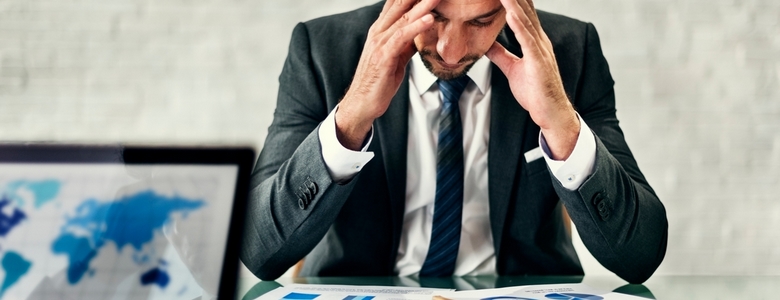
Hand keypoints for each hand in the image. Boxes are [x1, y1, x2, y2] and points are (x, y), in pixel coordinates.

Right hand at [335, 0, 439, 149]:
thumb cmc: (379, 82)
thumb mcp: (397, 58)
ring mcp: (379, 43)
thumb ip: (407, 43)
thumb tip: (422, 33)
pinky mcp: (384, 55)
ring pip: (403, 18)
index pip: (397, 5)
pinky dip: (416, 26)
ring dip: (422, 5)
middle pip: (400, 5)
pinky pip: (402, 37)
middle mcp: (378, 32)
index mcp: (380, 31)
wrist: (362, 103)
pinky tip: (429, 19)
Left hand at [485, 0, 578, 159]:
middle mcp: (539, 41)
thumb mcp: (512, 69)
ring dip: (514, 4)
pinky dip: (519, 25)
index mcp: (533, 42)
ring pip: (526, 21)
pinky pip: (528, 40)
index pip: (522, 14)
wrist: (550, 113)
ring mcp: (541, 51)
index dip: (513, 0)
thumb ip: (501, 55)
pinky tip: (511, 13)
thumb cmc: (535, 92)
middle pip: (525, 11)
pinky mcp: (539, 62)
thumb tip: (487, 44)